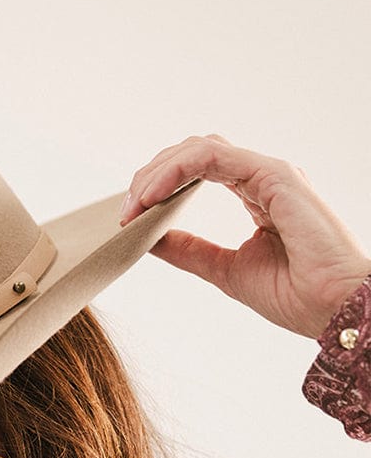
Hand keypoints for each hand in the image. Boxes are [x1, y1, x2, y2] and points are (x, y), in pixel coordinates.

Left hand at [120, 134, 369, 337]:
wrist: (332, 308)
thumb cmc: (295, 294)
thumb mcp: (224, 270)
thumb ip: (190, 250)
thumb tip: (151, 238)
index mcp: (254, 195)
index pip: (195, 171)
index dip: (156, 187)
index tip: (129, 218)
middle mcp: (261, 177)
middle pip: (191, 154)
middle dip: (150, 177)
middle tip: (126, 209)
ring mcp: (269, 172)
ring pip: (197, 149)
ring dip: (156, 172)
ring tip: (134, 203)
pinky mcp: (273, 174)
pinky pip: (211, 155)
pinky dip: (175, 170)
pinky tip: (152, 196)